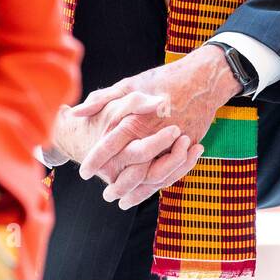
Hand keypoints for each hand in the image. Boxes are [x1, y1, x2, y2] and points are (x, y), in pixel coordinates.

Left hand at [69, 44, 239, 207]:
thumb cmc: (162, 79)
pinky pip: (172, 172)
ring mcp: (173, 144)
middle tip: (105, 194)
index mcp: (136, 119)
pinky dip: (157, 185)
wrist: (203, 78)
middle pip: (131, 168)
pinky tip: (146, 191)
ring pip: (152, 176)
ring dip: (136, 191)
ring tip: (122, 200)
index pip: (110, 145)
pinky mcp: (188, 147)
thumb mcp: (129, 85)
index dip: (95, 160)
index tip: (83, 172)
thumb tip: (76, 112)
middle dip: (117, 185)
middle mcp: (153, 135)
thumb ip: (101, 99)